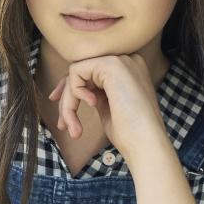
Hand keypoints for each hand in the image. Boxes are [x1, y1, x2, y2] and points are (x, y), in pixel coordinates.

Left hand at [45, 53, 166, 164]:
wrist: (145, 143)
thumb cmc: (129, 134)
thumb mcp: (108, 107)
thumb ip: (94, 93)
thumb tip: (68, 90)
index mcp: (129, 71)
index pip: (92, 72)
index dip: (73, 88)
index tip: (58, 105)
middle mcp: (126, 61)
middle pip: (82, 72)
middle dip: (66, 98)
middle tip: (63, 125)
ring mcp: (120, 60)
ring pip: (76, 74)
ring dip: (68, 103)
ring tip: (72, 127)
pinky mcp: (111, 65)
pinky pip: (76, 72)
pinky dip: (74, 93)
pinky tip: (91, 106)